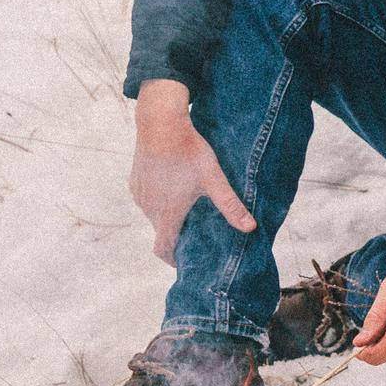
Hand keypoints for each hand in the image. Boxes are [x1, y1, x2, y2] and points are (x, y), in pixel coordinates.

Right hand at [131, 78, 255, 263]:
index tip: (184, 260)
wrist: (160, 124)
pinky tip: (174, 186)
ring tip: (187, 206)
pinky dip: (158, 199)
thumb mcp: (214, 180)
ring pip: (153, 213)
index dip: (172, 259)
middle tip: (196, 229)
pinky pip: (146, 197)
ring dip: (167, 215)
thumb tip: (250, 228)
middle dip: (176, 234)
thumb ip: (230, 206)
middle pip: (160, 231)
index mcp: (166, 214)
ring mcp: (139, 194)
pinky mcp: (135, 180)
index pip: (163, 248)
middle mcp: (148, 208)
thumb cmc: (188, 152)